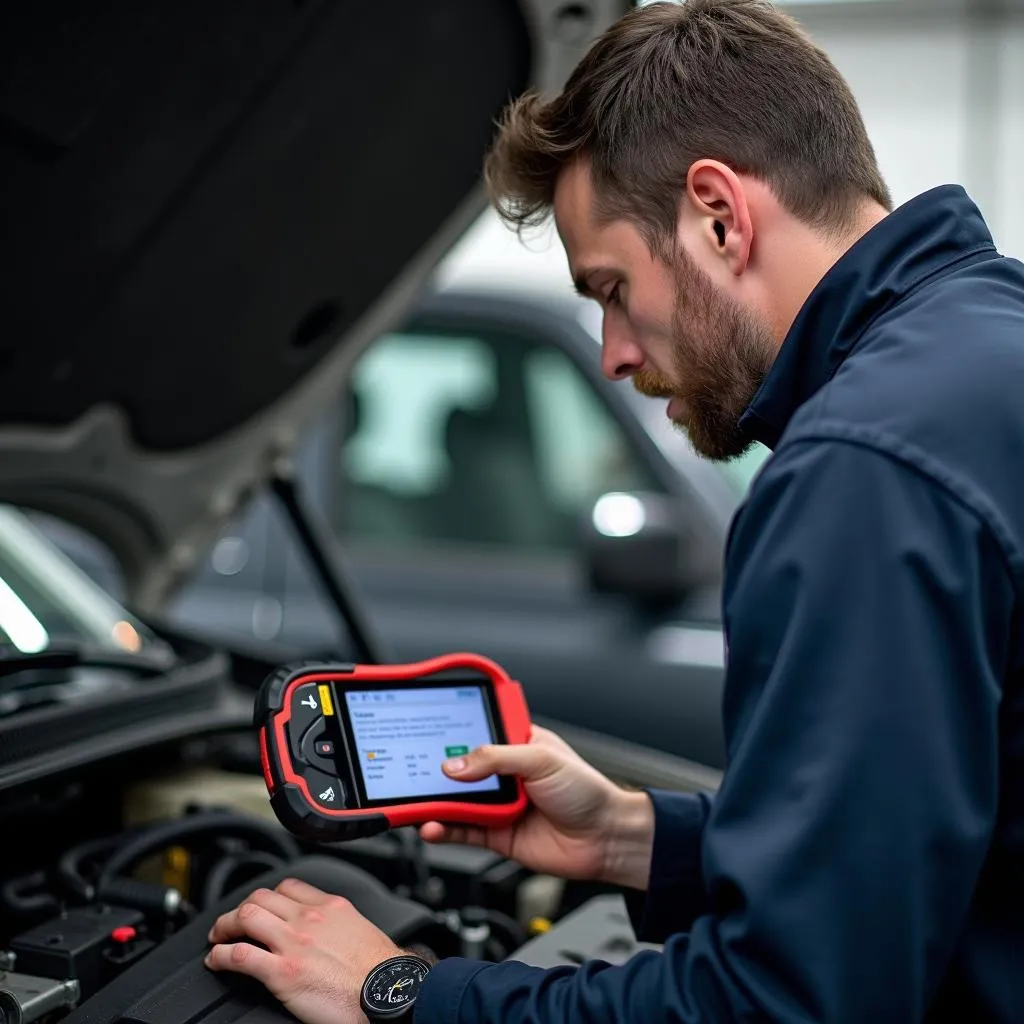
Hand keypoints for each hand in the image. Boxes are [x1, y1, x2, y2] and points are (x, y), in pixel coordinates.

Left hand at [205, 877, 401, 1023]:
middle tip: (231, 923)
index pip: (289, 887)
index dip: (268, 897)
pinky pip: (240, 956)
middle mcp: (309, 918)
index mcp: (330, 907)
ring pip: (245, 918)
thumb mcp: (361, 930)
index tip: (262, 907)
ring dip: (224, 927)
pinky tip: (216, 962)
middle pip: (261, 898)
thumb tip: (328, 933)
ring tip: (218, 938)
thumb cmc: (380, 971)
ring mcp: (293, 943)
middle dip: (240, 908)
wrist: (387, 993)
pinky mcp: (282, 972)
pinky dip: (221, 956)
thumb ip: (338, 924)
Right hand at [420, 725, 654, 889]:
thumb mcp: (541, 760)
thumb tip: (455, 764)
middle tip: (412, 772)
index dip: (452, 733)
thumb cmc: (588, 791)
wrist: (606, 839)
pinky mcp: (496, 834)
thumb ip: (495, 759)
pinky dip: (444, 829)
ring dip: (435, 803)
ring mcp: (499, 804)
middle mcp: (505, 773)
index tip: (425, 732)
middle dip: (436, 771)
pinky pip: (462, 830)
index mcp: (516, 743)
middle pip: (460, 769)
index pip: (476, 733)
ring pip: (456, 801)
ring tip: (414, 802)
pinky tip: (432, 826)